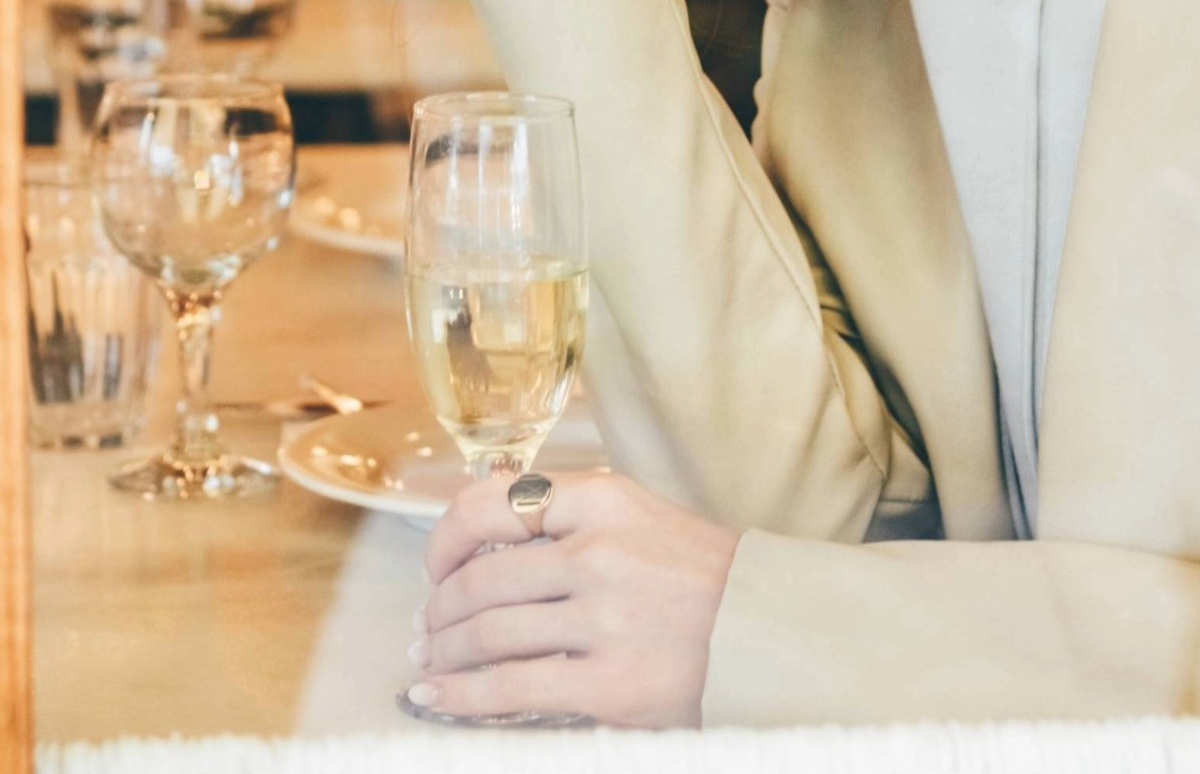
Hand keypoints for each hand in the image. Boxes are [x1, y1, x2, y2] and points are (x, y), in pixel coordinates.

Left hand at [406, 470, 740, 728]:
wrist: (770, 633)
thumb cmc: (703, 578)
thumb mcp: (641, 517)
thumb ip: (572, 513)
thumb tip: (491, 507)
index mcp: (605, 502)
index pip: (491, 503)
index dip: (445, 539)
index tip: (435, 566)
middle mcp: (600, 554)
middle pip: (482, 579)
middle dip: (440, 609)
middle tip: (428, 627)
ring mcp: (604, 619)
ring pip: (488, 633)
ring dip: (445, 652)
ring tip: (433, 661)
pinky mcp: (609, 683)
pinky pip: (511, 687)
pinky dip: (463, 694)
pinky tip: (440, 696)